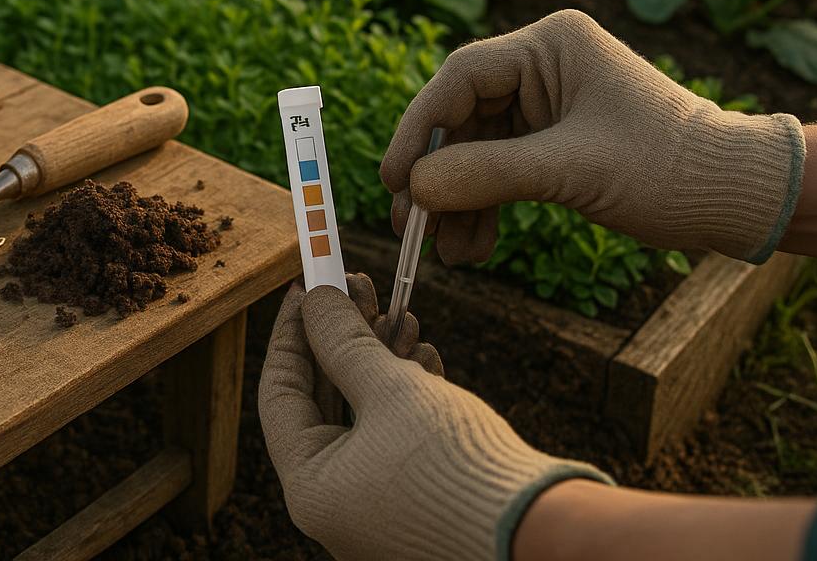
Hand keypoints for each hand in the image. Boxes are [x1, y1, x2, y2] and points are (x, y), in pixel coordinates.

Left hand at [260, 282, 607, 560]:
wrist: (539, 530)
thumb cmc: (454, 465)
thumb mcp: (390, 390)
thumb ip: (343, 341)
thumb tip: (315, 299)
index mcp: (310, 489)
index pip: (278, 393)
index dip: (291, 333)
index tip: (308, 286)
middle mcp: (335, 504)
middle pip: (323, 401)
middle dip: (344, 340)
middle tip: (360, 287)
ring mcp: (375, 507)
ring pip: (363, 415)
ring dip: (380, 360)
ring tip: (405, 317)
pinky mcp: (414, 502)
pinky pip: (394, 438)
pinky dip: (406, 395)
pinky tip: (425, 358)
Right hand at [380, 10, 803, 265]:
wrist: (741, 198)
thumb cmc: (671, 170)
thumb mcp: (571, 172)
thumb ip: (486, 175)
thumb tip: (412, 189)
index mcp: (551, 44)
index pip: (460, 78)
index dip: (418, 130)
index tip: (393, 182)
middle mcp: (545, 64)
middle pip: (462, 118)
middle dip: (438, 178)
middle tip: (410, 229)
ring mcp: (550, 102)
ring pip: (477, 150)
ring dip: (459, 202)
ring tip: (446, 254)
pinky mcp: (557, 139)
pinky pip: (502, 169)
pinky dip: (485, 208)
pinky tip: (473, 248)